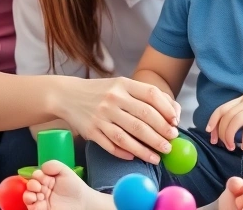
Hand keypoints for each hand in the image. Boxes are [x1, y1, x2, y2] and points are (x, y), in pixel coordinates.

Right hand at [59, 77, 179, 163]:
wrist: (67, 95)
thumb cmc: (102, 92)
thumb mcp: (121, 85)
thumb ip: (146, 96)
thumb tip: (173, 113)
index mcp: (123, 84)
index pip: (151, 95)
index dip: (167, 110)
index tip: (175, 123)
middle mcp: (113, 99)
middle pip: (143, 118)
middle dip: (161, 133)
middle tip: (171, 143)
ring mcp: (101, 116)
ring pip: (128, 136)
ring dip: (146, 149)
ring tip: (158, 157)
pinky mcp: (91, 131)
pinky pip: (111, 145)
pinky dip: (125, 153)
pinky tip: (135, 157)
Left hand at [206, 94, 242, 150]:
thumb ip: (242, 114)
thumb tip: (227, 129)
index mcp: (242, 99)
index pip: (221, 109)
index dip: (213, 121)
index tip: (210, 134)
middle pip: (226, 117)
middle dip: (221, 133)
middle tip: (223, 145)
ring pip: (235, 121)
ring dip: (230, 136)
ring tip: (232, 148)